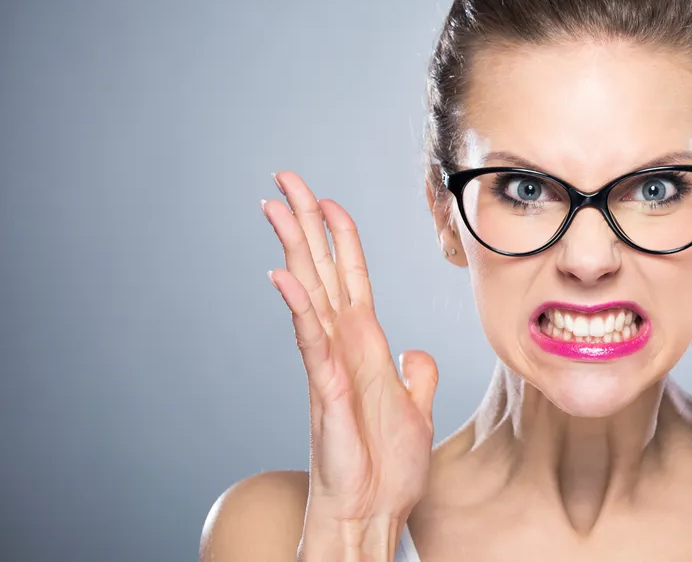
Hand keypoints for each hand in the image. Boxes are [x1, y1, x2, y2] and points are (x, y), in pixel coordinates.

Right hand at [263, 171, 437, 524]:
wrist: (373, 513)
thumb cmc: (384, 468)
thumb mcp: (414, 409)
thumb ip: (415, 374)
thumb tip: (416, 352)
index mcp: (363, 346)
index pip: (350, 277)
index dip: (340, 238)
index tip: (326, 200)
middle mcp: (340, 347)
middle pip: (320, 271)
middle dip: (303, 223)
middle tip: (283, 178)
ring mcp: (328, 367)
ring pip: (309, 294)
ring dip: (295, 249)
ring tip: (275, 206)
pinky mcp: (325, 393)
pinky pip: (311, 343)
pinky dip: (299, 309)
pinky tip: (284, 277)